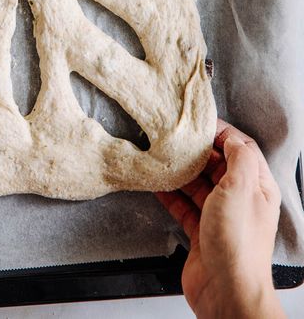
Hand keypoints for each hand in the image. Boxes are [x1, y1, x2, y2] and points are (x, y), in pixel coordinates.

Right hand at [156, 119, 284, 318]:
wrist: (226, 290)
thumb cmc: (238, 243)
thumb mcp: (241, 188)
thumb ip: (238, 157)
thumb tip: (231, 137)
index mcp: (257, 187)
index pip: (241, 148)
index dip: (221, 132)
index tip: (199, 123)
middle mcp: (240, 200)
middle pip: (217, 165)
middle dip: (197, 151)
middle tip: (176, 138)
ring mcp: (219, 217)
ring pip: (198, 185)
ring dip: (181, 172)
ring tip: (163, 157)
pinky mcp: (201, 232)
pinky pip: (184, 206)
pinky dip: (170, 194)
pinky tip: (157, 184)